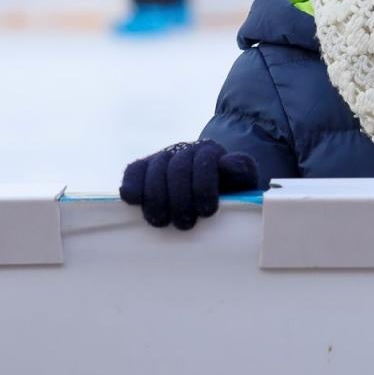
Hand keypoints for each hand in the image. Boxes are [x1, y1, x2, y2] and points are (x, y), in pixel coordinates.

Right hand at [119, 140, 259, 229]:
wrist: (205, 183)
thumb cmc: (224, 187)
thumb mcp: (240, 181)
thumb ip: (241, 171)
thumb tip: (228, 164)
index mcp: (210, 151)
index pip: (205, 162)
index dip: (204, 187)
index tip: (207, 211)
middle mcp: (184, 150)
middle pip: (178, 169)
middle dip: (180, 199)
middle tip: (185, 224)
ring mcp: (161, 157)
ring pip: (154, 171)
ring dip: (156, 199)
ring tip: (162, 221)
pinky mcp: (142, 167)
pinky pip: (133, 171)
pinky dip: (132, 186)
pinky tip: (135, 202)